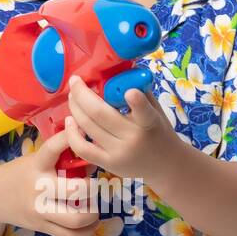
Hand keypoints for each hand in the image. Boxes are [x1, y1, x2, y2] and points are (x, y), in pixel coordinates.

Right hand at [0, 128, 100, 235]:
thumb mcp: (35, 161)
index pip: (53, 148)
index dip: (70, 138)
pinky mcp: (42, 227)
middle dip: (92, 188)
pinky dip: (86, 231)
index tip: (83, 131)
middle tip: (97, 186)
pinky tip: (91, 223)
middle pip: (75, 190)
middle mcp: (40, 188)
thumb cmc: (20, 175)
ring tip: (95, 208)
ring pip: (75, 218)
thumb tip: (92, 162)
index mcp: (37, 166)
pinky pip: (69, 235)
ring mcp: (40, 210)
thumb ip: (60, 161)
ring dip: (92, 214)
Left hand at [64, 73, 182, 183]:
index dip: (137, 102)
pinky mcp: (107, 164)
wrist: (166, 165)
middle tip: (75, 81)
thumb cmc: (159, 131)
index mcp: (149, 123)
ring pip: (88, 127)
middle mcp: (133, 139)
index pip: (145, 113)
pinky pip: (82, 148)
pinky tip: (70, 120)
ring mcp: (118, 153)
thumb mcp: (156, 110)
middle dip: (82, 94)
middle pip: (100, 114)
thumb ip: (141, 91)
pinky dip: (72, 133)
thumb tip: (120, 69)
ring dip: (75, 108)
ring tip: (72, 96)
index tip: (130, 92)